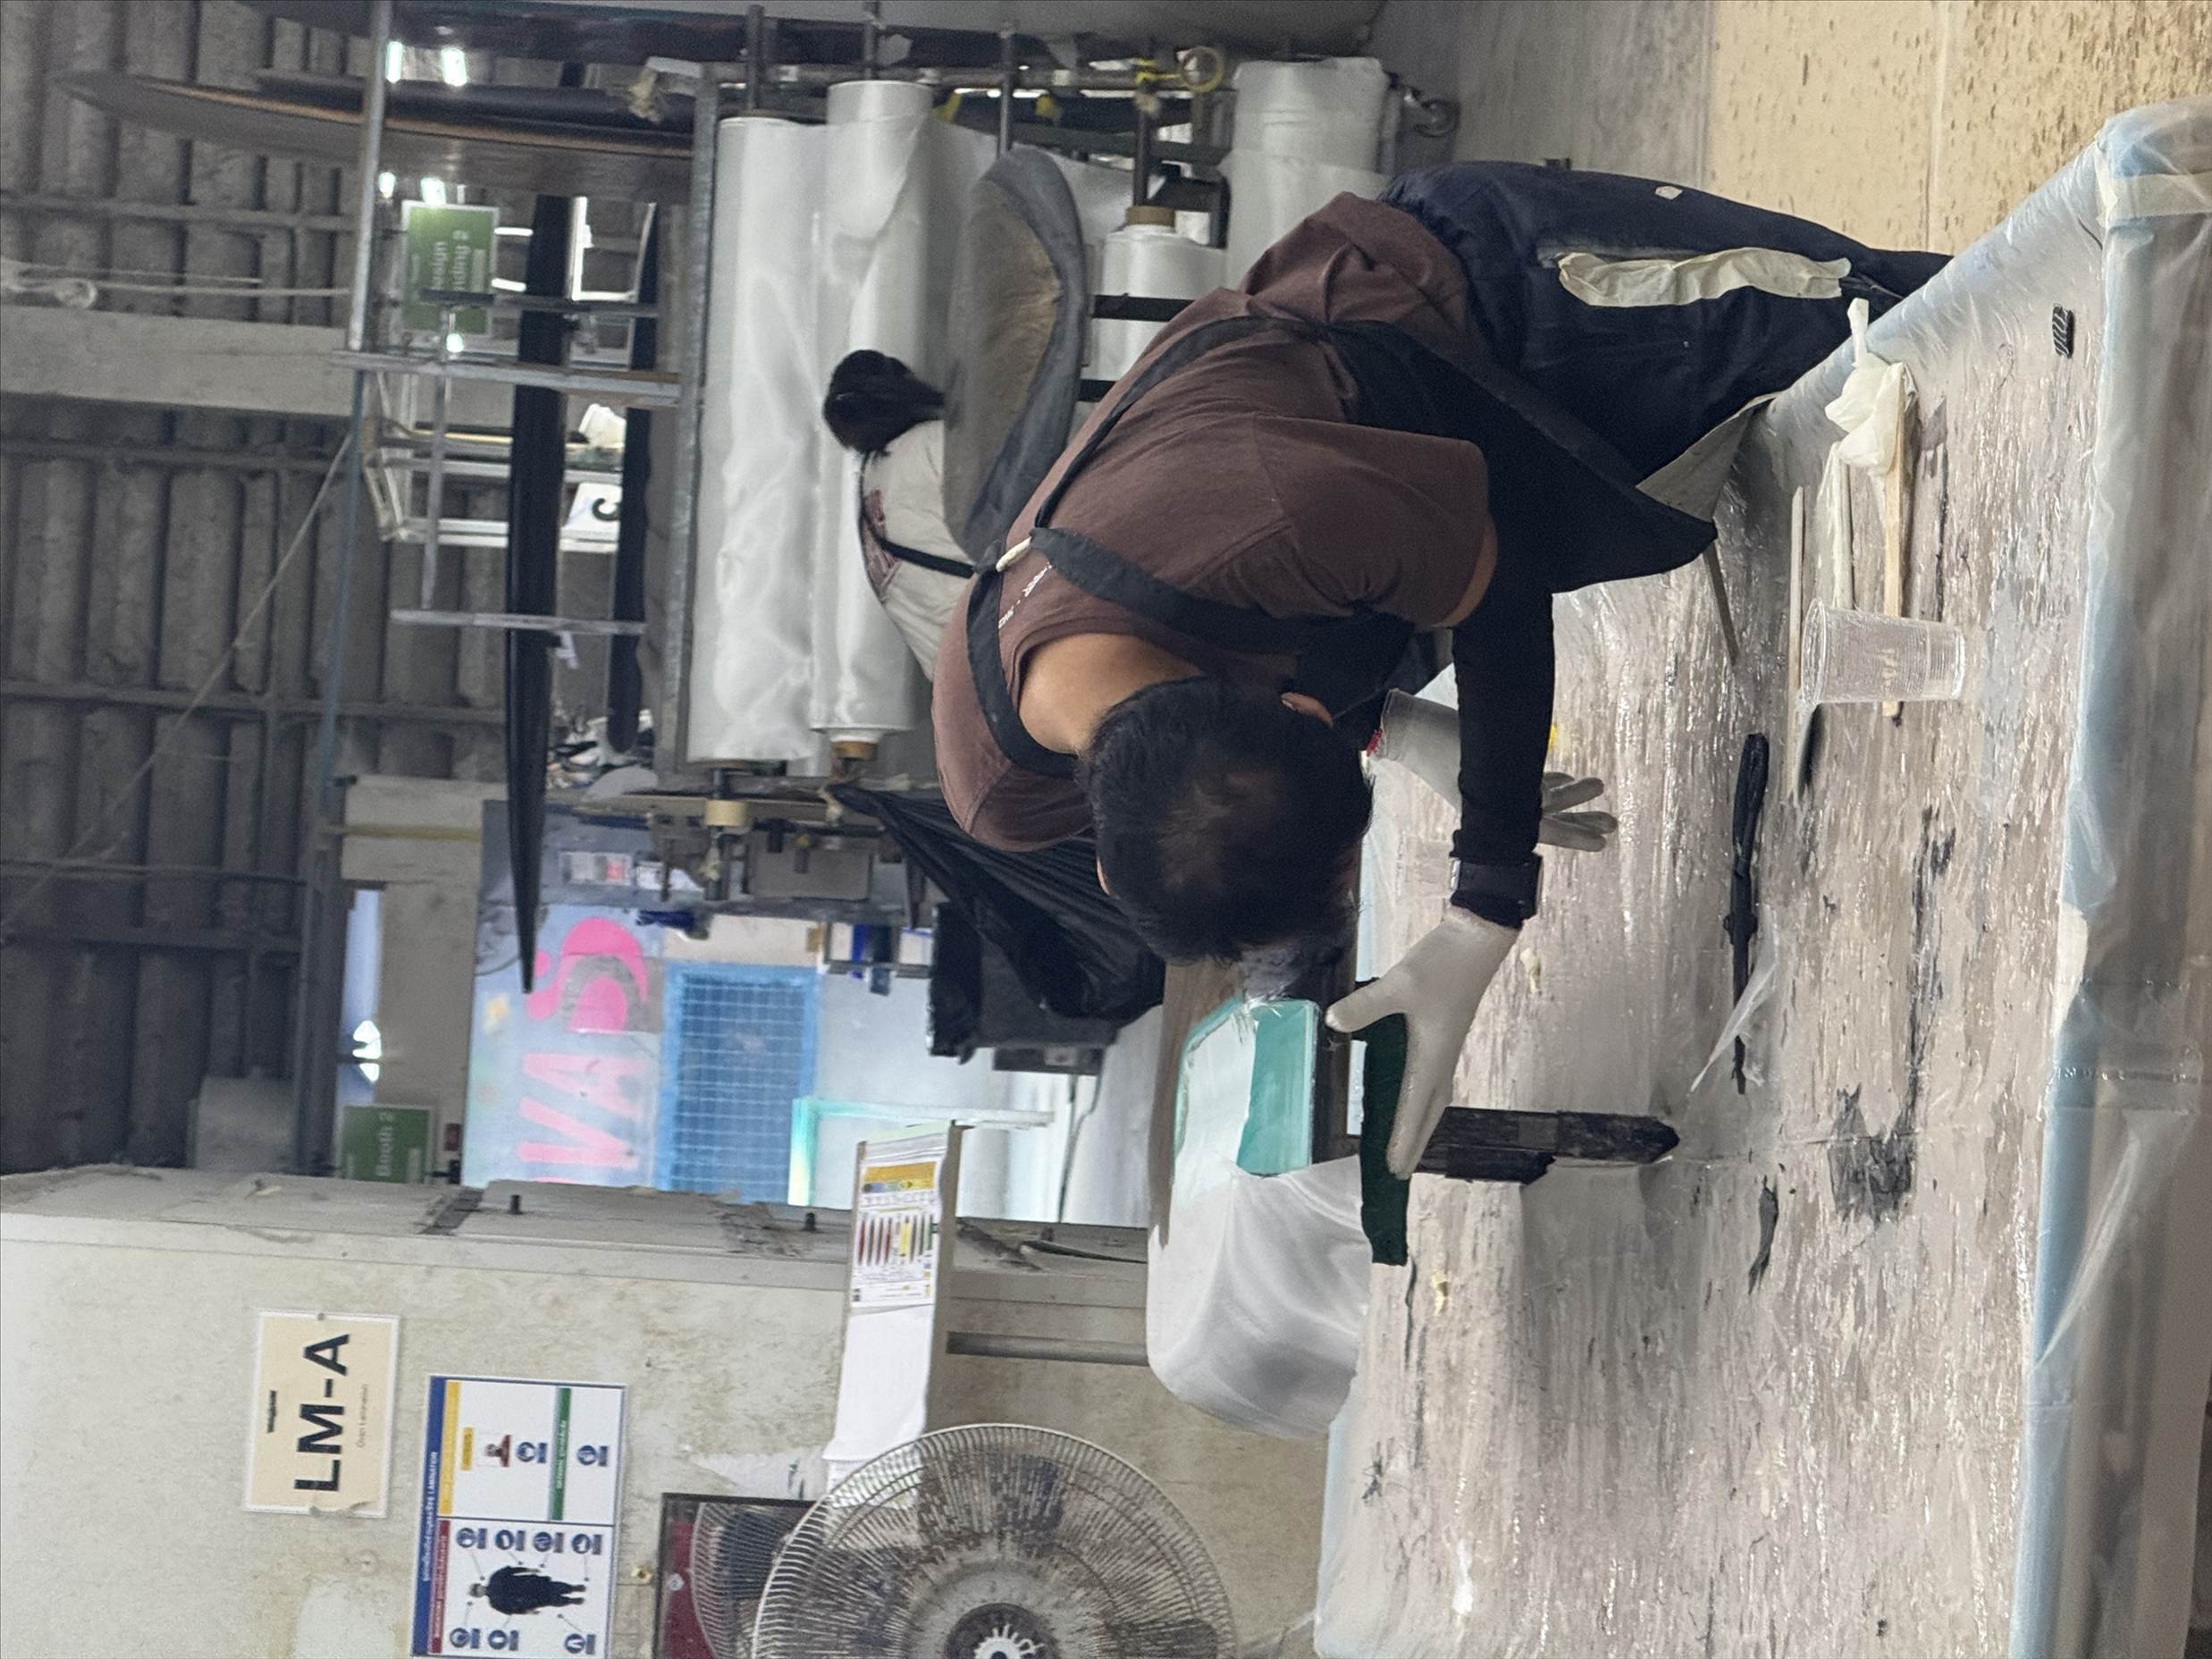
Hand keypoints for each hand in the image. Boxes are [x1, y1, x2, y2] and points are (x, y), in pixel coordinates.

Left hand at [1324, 905, 1516, 1177]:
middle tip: (1399, 1170)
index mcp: (1431, 1055)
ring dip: (1421, 1122)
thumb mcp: (1399, 984)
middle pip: (1429, 1112)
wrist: (1478, 938)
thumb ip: (1366, 1006)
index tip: (1393, 1169)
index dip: (1402, 1139)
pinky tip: (1411, 1091)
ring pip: (1434, 1096)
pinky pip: (1433, 1078)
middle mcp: (1441, 1057)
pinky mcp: (1444, 1032)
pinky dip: (1422, 1097)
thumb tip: (1333, 1022)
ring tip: (1408, 1143)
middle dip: (1414, 1141)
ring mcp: (1446, 1045)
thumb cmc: (1443, 964)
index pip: (1413, 1108)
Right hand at [1371, 691, 1615, 852]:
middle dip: (1581, 818)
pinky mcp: (1489, 774)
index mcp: (1493, 810)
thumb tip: (1550, 790)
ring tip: (1598, 785)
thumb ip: (1519, 774)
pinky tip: (1566, 778)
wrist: (1408, 729)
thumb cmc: (1441, 741)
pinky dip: (1547, 782)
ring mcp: (1492, 791)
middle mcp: (1496, 806)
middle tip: (1613, 821)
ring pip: (1540, 798)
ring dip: (1570, 794)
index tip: (1603, 842)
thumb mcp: (1484, 758)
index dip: (1575, 836)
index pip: (1543, 829)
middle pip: (1547, 818)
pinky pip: (1526, 783)